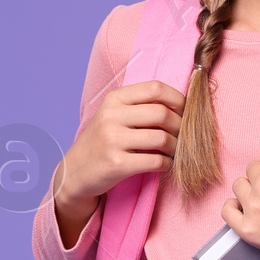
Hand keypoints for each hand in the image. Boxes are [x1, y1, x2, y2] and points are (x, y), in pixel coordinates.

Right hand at [53, 79, 186, 244]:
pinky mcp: (117, 164)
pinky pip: (156, 161)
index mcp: (114, 99)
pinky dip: (168, 164)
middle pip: (162, 113)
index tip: (185, 111)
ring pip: (162, 138)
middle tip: (183, 135)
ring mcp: (112, 140)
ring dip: (176, 147)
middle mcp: (111, 116)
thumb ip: (140, 105)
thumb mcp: (113, 115)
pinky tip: (165, 164)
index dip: (177, 99)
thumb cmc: (102, 141)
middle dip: (180, 126)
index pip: (155, 88)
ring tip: (174, 151)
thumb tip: (183, 104)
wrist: (74, 171)